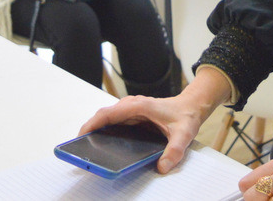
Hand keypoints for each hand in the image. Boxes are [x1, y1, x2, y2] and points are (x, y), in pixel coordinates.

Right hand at [78, 67, 230, 172]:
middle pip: (104, 116)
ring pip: (107, 118)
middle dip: (90, 129)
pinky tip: (103, 143)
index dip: (93, 123)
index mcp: (139, 106)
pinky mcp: (133, 115)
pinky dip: (105, 130)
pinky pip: (114, 121)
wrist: (191, 106)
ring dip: (96, 130)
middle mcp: (132, 105)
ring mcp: (131, 110)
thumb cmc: (185, 116)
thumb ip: (174, 151)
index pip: (109, 113)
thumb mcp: (184, 134)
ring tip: (88, 147)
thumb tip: (162, 167)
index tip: (82, 134)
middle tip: (81, 147)